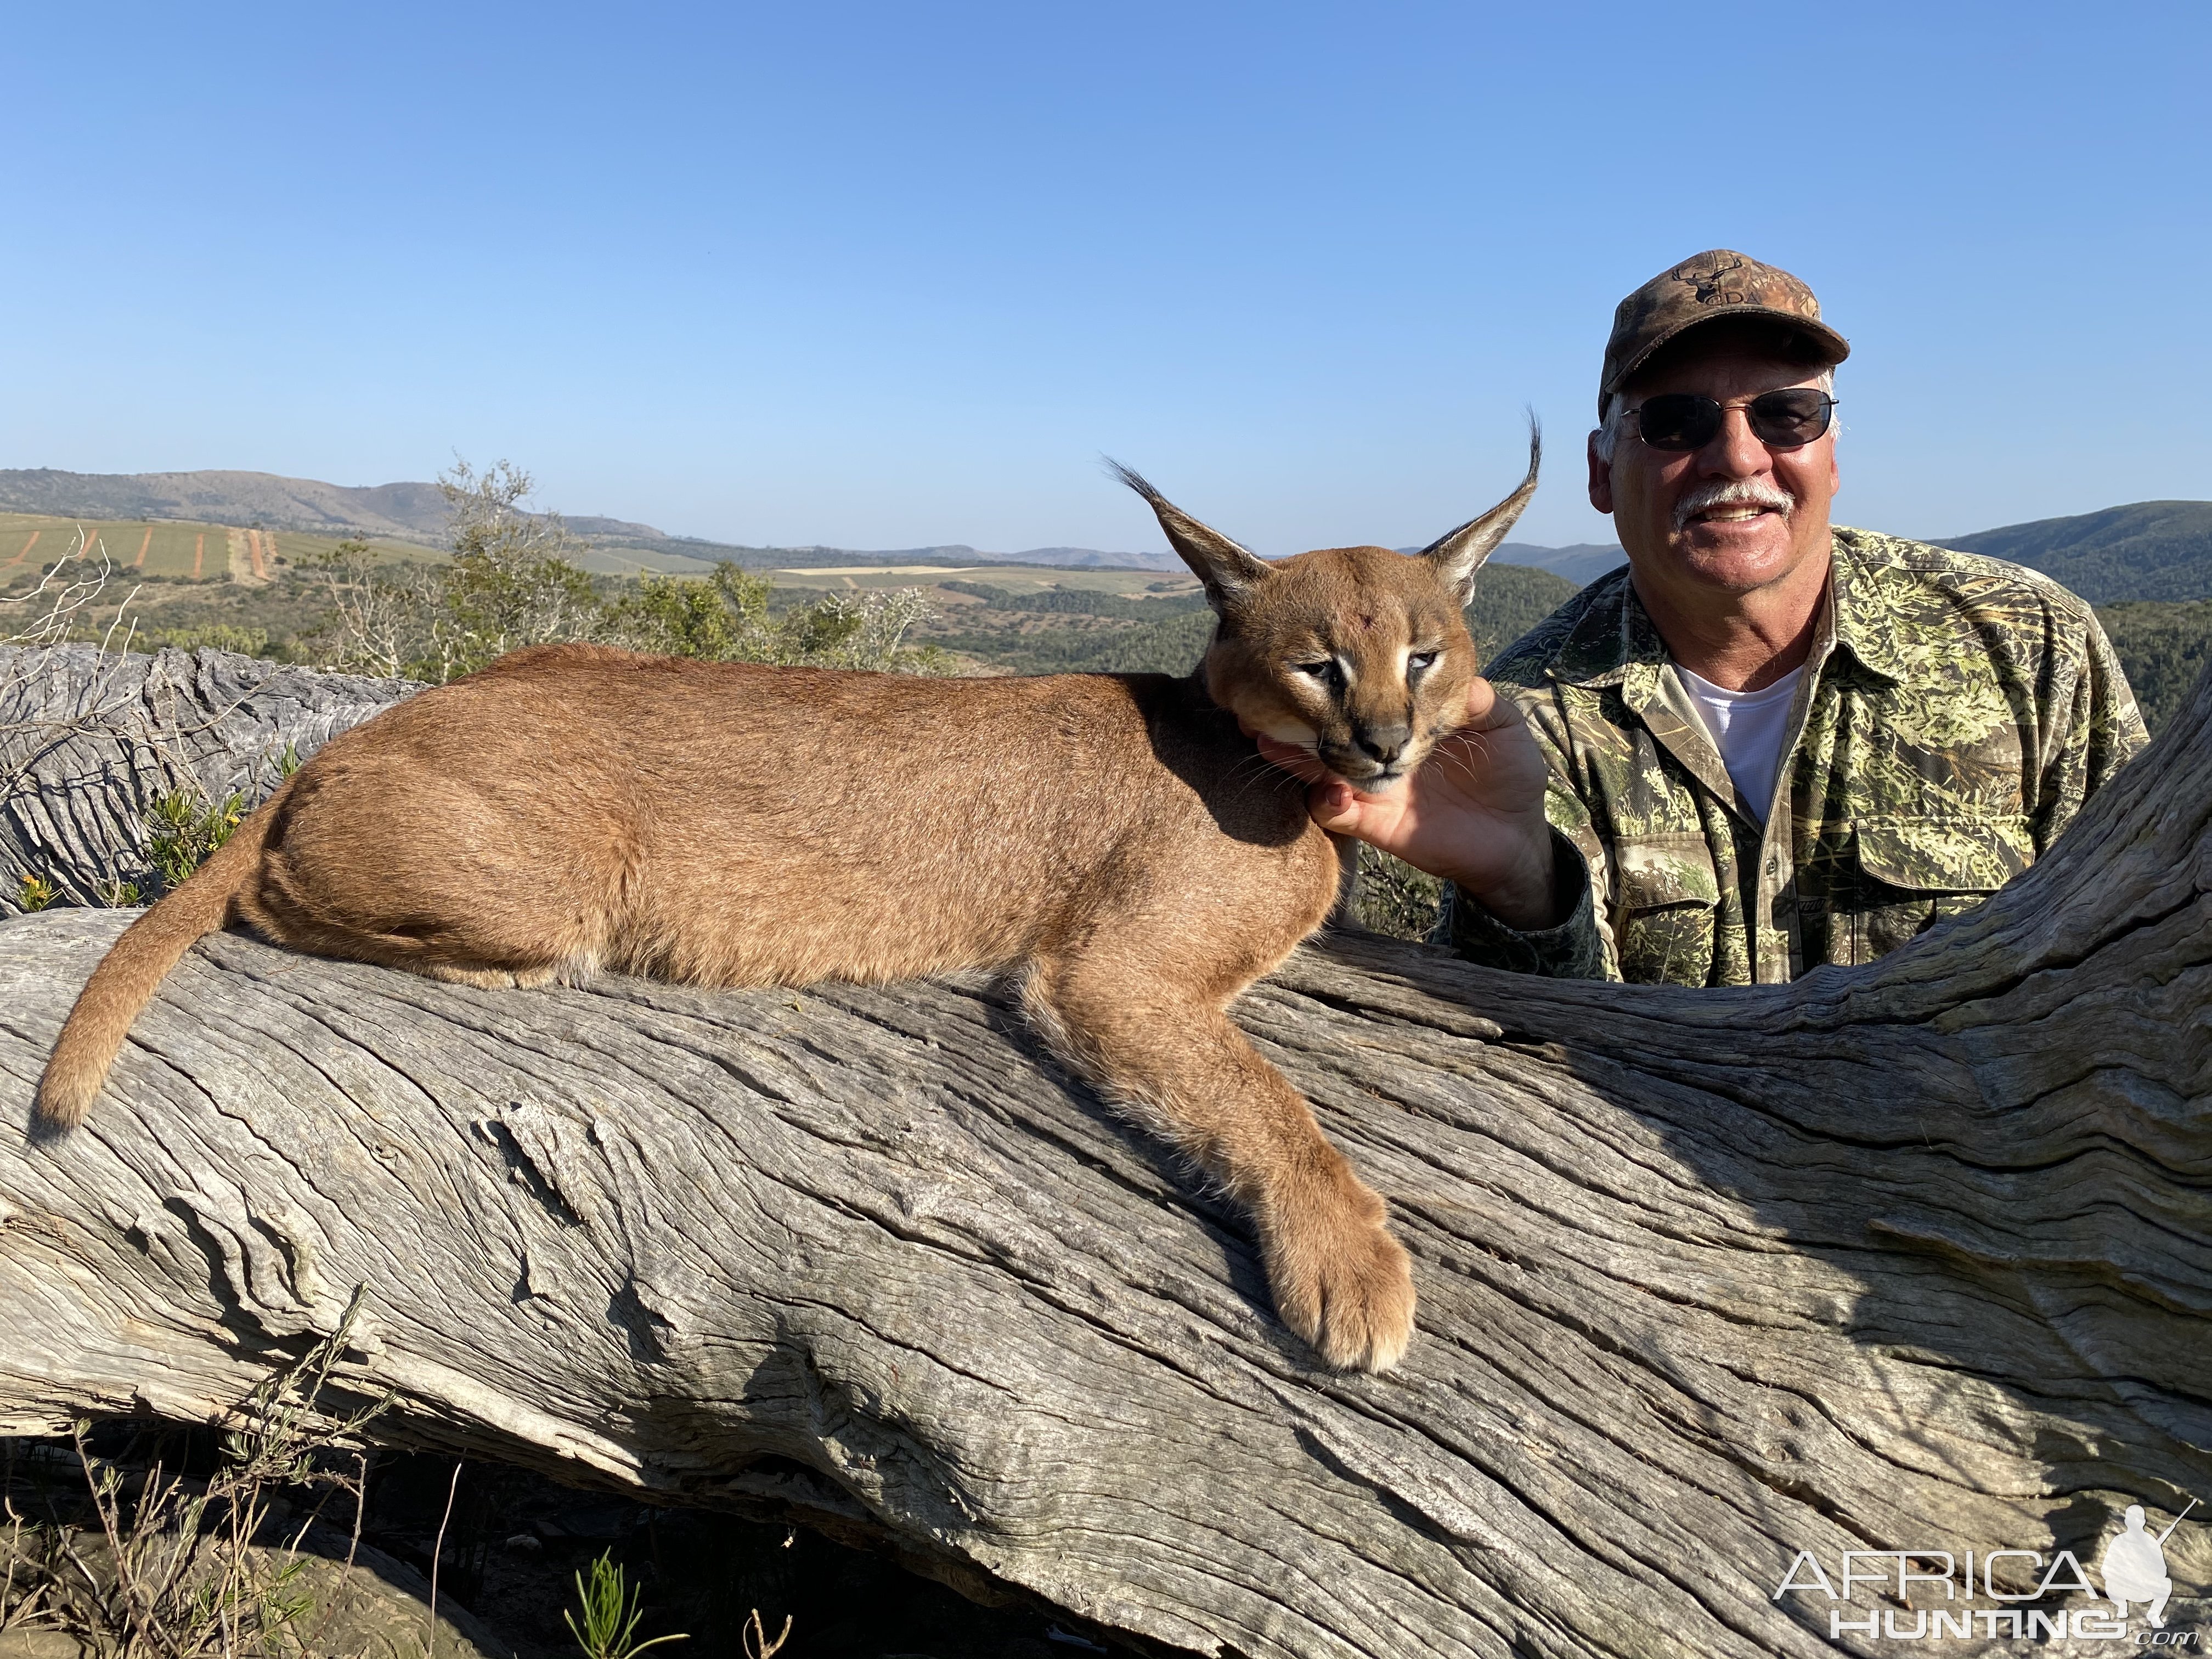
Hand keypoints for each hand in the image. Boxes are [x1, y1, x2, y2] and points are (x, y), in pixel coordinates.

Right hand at [1254, 678, 1562, 930]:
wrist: (1516, 835)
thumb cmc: (1510, 775)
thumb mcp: (1504, 727)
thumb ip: (1481, 702)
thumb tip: (1463, 679)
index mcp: (1405, 722)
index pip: (1364, 697)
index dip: (1338, 680)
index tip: (1315, 659)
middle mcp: (1381, 750)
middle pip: (1328, 730)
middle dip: (1295, 716)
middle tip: (1267, 701)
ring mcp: (1375, 787)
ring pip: (1320, 770)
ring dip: (1294, 758)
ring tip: (1273, 743)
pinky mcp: (1376, 824)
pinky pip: (1338, 814)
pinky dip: (1327, 803)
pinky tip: (1334, 791)